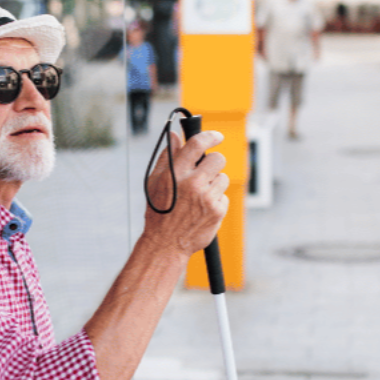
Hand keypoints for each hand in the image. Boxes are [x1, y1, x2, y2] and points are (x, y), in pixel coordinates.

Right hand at [143, 130, 228, 256]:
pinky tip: (202, 209)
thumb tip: (175, 136)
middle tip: (205, 172)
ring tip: (199, 196)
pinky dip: (216, 201)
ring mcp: (206, 197)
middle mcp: (192, 183)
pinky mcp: (217, 211)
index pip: (196, 144)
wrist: (165, 243)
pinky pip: (224, 196)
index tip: (216, 136)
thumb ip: (167, 157)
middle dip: (213, 163)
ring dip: (214, 184)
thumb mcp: (155, 182)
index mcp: (175, 173)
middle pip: (217, 159)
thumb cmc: (159, 211)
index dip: (209, 136)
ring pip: (222, 178)